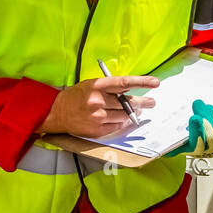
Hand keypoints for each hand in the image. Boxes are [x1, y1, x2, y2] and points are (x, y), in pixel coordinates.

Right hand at [38, 76, 157, 137]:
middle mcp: (98, 101)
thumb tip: (131, 91)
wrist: (57, 112)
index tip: (155, 82)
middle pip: (127, 103)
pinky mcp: (96, 130)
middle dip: (142, 103)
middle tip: (151, 102)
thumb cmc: (77, 96)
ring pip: (124, 116)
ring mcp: (97, 116)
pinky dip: (120, 123)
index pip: (124, 83)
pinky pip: (116, 127)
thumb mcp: (92, 84)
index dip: (142, 82)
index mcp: (98, 86)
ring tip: (133, 111)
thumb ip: (110, 87)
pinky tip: (120, 119)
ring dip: (131, 114)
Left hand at [166, 100, 212, 157]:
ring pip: (198, 144)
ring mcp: (196, 150)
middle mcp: (211, 149)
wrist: (195, 135)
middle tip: (200, 105)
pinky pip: (177, 151)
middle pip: (212, 137)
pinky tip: (168, 145)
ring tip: (195, 118)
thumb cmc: (212, 128)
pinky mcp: (182, 150)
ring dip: (197, 130)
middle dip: (207, 120)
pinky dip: (172, 149)